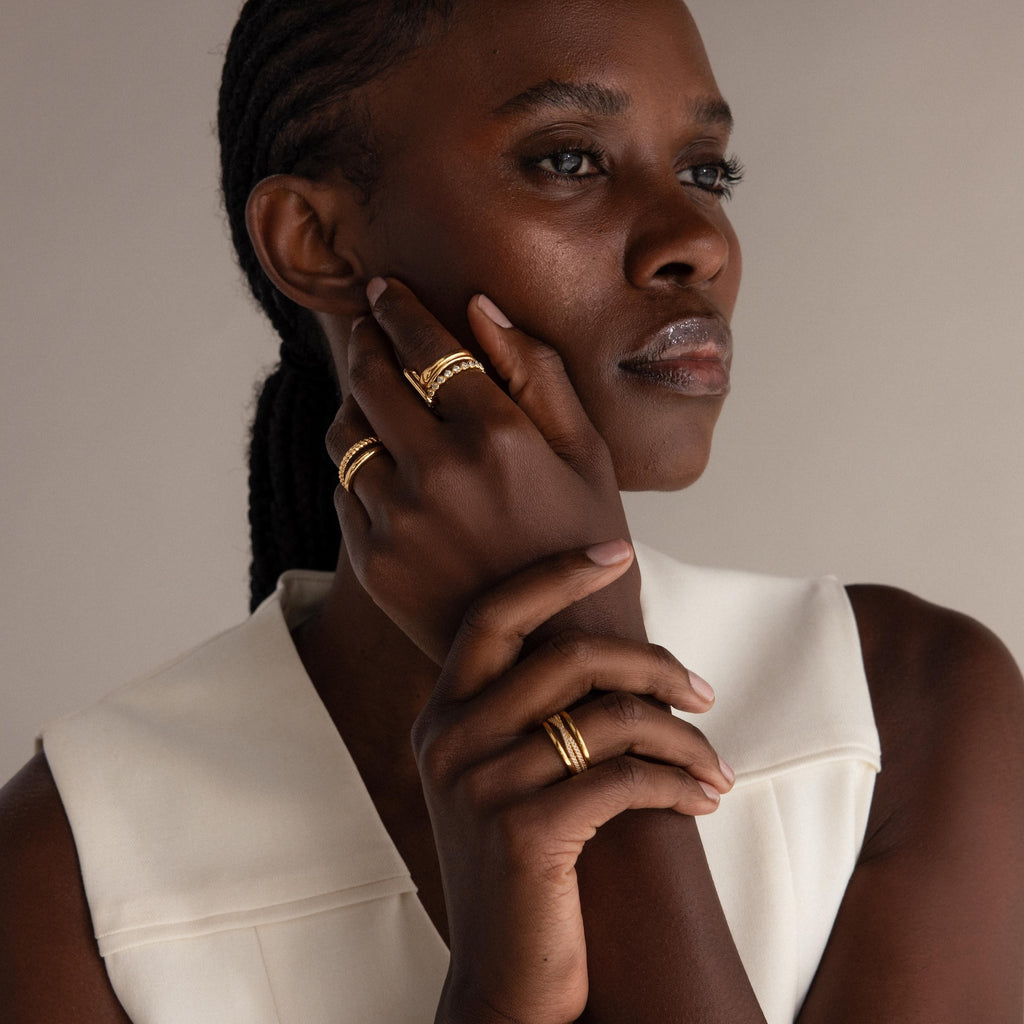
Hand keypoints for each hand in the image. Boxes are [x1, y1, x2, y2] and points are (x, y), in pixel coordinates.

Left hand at [327, 278, 641, 662]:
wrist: (558, 655)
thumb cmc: (585, 545)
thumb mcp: (586, 455)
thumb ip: (537, 373)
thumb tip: (480, 308)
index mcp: (497, 437)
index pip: (426, 347)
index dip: (398, 310)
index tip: (383, 290)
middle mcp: (438, 473)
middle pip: (372, 380)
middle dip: (366, 342)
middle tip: (368, 328)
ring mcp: (399, 521)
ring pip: (345, 435)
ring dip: (354, 403)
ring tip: (372, 396)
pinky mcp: (374, 563)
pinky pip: (343, 491)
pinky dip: (357, 466)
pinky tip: (384, 465)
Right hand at [415, 544, 730, 1023]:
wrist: (504, 981)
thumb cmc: (523, 868)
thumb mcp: (503, 777)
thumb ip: (526, 713)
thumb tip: (606, 651)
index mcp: (442, 714)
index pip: (496, 613)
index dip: (558, 573)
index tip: (617, 551)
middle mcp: (450, 740)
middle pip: (568, 656)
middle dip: (652, 663)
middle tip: (703, 692)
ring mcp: (481, 786)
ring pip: (609, 719)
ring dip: (682, 736)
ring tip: (715, 764)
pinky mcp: (523, 835)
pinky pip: (625, 779)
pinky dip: (679, 782)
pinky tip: (703, 799)